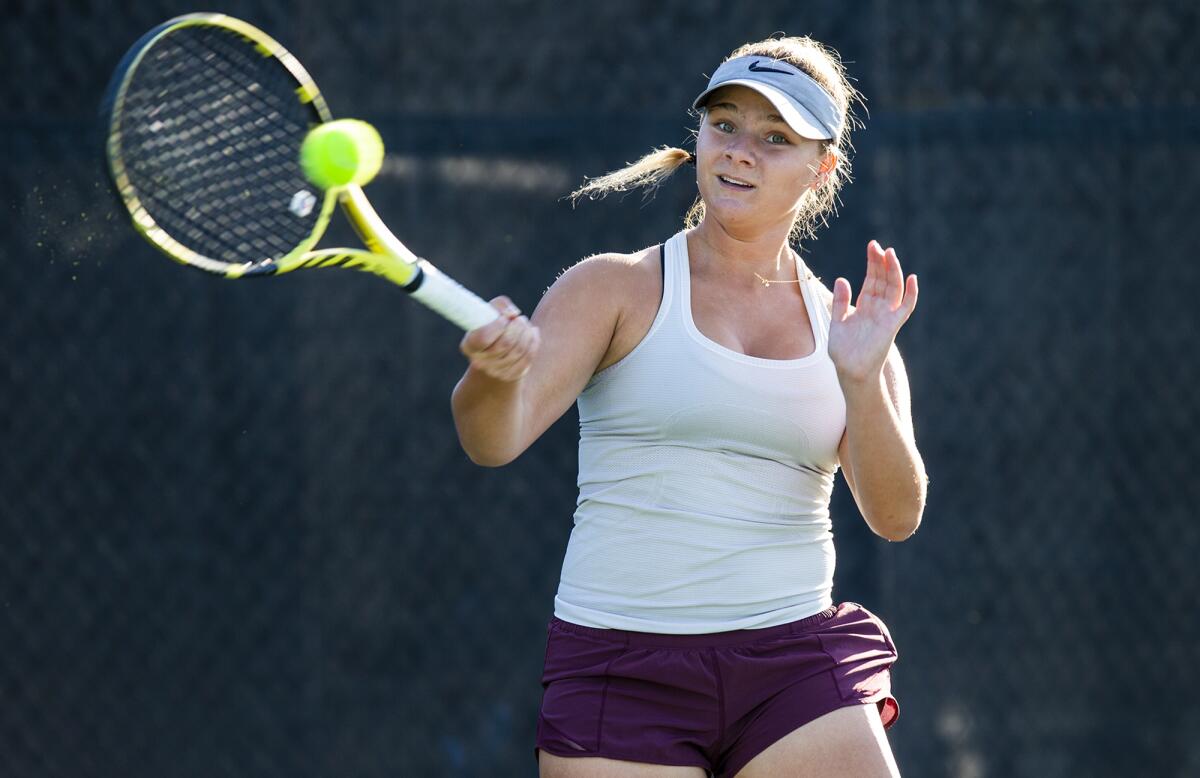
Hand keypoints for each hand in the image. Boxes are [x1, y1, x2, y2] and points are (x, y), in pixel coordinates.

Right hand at [459, 296, 540, 381]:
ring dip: (527, 333)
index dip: (498, 325)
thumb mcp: (490, 312)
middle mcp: (480, 362)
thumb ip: (500, 305)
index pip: (484, 337)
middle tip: (520, 319)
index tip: (504, 318)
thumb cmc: (491, 326)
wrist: (495, 354)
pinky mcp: (511, 376)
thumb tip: (513, 313)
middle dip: (518, 327)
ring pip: (519, 350)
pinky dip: (534, 342)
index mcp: (469, 346)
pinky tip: (532, 333)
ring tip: (525, 325)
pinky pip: (528, 357)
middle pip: (506, 344)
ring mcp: (495, 372)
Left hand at [828, 241, 917, 384]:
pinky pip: (905, 307)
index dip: (873, 263)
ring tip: (890, 254)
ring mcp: (886, 316)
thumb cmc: (844, 351)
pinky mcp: (892, 326)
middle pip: (883, 280)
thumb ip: (840, 302)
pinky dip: (910, 293)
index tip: (872, 246)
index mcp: (865, 306)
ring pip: (894, 289)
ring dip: (893, 271)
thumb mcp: (837, 322)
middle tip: (878, 245)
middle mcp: (878, 309)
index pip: (872, 280)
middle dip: (881, 263)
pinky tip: (912, 278)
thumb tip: (842, 279)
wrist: (850, 371)